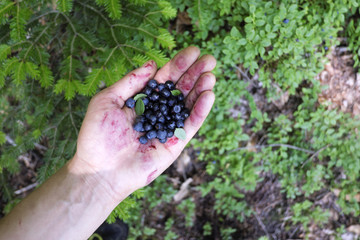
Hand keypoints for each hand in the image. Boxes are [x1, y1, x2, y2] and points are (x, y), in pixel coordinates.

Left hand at [70, 46, 215, 202]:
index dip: (179, 64)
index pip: (164, 78)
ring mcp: (167, 128)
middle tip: (209, 58)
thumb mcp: (107, 100)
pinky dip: (200, 111)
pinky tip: (208, 95)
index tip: (193, 50)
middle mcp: (157, 112)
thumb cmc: (97, 135)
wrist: (99, 170)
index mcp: (142, 100)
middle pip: (180, 89)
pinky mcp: (175, 144)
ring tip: (211, 75)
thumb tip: (154, 63)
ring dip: (201, 89)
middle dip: (195, 74)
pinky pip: (190, 125)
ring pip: (188, 105)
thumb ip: (131, 82)